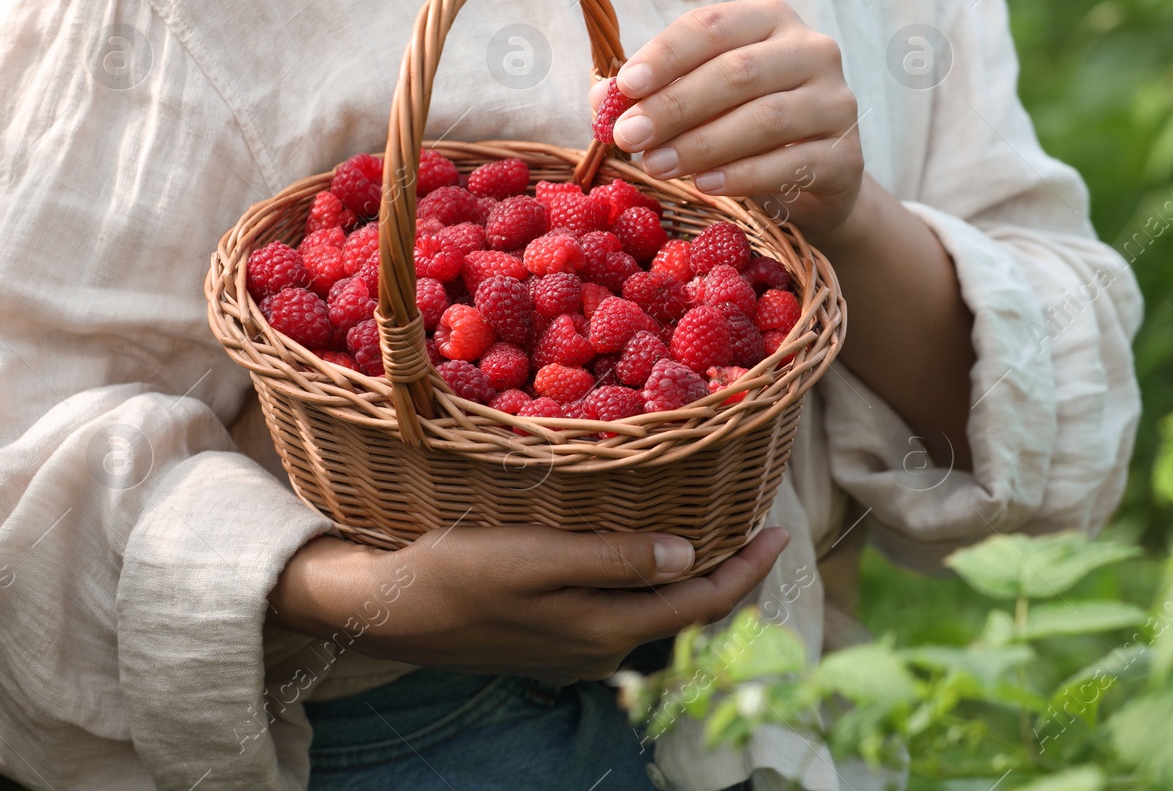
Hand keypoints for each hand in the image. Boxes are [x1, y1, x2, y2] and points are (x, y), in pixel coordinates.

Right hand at [268, 525, 788, 683]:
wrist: (387, 611)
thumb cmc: (459, 574)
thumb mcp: (538, 558)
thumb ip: (616, 559)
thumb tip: (692, 557)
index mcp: (607, 627)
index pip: (703, 602)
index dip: (748, 568)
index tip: (784, 530)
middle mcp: (601, 645)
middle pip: (687, 610)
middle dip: (731, 572)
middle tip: (760, 526)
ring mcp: (575, 645)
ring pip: (656, 610)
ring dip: (692, 577)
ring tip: (717, 532)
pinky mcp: (551, 634)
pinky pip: (623, 607)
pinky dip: (651, 580)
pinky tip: (647, 552)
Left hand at [593, 0, 862, 238]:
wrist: (816, 180)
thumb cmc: (745, 125)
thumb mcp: (700, 100)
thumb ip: (654, 92)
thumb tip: (602, 99)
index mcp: (771, 20)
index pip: (712, 26)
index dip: (665, 55)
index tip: (625, 86)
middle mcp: (813, 51)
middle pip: (737, 72)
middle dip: (675, 106)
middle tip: (629, 137)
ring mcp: (836, 102)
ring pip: (765, 119)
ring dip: (702, 145)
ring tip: (656, 167)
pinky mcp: (847, 156)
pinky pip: (790, 164)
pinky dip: (741, 176)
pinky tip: (704, 186)